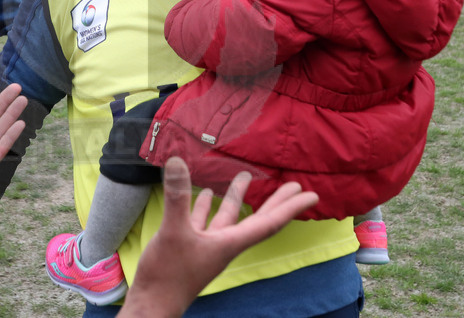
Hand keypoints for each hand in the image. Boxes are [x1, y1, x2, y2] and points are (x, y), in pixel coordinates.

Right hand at [120, 157, 318, 316]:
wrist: (152, 303)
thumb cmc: (168, 274)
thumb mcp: (173, 231)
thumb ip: (178, 197)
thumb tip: (178, 161)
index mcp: (230, 243)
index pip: (268, 222)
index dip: (290, 208)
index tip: (312, 196)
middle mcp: (224, 243)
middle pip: (257, 219)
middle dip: (275, 202)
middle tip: (294, 184)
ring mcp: (207, 245)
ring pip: (228, 217)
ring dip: (237, 197)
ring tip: (244, 176)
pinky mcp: (190, 246)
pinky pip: (204, 221)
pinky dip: (207, 206)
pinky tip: (206, 193)